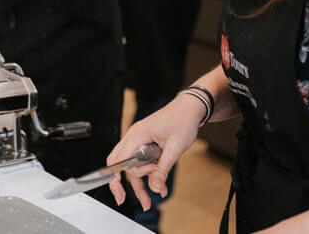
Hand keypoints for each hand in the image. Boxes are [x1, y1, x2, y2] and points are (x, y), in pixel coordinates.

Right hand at [106, 94, 203, 209]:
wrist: (190, 108)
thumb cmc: (182, 120)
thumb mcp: (174, 148)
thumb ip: (163, 169)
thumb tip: (155, 187)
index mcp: (137, 135)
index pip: (121, 161)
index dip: (118, 178)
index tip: (120, 193)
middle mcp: (134, 137)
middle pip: (121, 164)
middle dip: (124, 184)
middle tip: (124, 199)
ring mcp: (138, 139)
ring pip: (131, 165)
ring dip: (139, 182)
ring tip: (147, 199)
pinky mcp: (144, 142)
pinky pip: (140, 161)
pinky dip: (148, 174)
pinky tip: (159, 185)